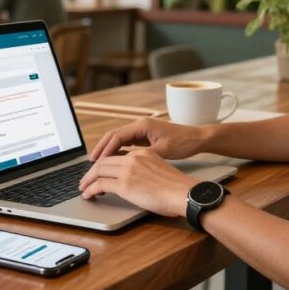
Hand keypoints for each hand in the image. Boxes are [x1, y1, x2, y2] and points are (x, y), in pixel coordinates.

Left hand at [78, 149, 197, 216]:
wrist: (184, 193)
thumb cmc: (177, 188)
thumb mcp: (160, 170)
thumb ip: (146, 170)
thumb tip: (137, 181)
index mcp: (143, 153)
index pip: (116, 155)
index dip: (104, 164)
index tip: (99, 171)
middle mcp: (133, 158)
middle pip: (104, 161)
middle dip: (92, 171)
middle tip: (86, 180)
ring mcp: (128, 170)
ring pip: (98, 171)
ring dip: (88, 180)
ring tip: (84, 188)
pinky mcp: (124, 184)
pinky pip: (100, 184)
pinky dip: (90, 189)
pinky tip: (88, 195)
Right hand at [89, 117, 207, 160]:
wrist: (197, 138)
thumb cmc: (183, 143)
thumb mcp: (163, 151)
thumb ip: (144, 156)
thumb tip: (127, 163)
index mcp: (142, 126)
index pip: (116, 136)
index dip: (105, 150)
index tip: (96, 162)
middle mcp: (140, 125)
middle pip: (113, 136)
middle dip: (101, 148)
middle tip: (91, 162)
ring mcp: (142, 130)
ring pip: (119, 139)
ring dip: (108, 150)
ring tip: (98, 163)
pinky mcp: (145, 137)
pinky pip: (126, 143)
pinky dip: (118, 151)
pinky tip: (114, 161)